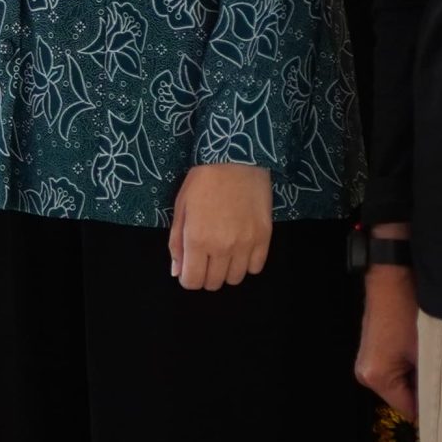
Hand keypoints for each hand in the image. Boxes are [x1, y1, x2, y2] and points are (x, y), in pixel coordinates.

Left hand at [168, 162, 271, 290]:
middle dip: (206, 275)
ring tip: (225, 252)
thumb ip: (177, 243)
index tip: (190, 266)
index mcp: (197, 240)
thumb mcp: (181, 208)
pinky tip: (242, 249)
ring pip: (235, 279)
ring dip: (227, 270)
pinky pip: (256, 267)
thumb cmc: (203, 180)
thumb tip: (177, 272)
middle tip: (206, 256)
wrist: (236, 158)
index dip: (188, 277)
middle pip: (213, 283)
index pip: (192, 282)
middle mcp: (222, 248)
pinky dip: (247, 263)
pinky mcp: (264, 237)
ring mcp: (246, 244)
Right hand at [355, 264, 420, 418]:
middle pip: (401, 397)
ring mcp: (365, 362)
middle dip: (421, 390)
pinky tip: (419, 352)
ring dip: (415, 376)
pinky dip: (407, 365)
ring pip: (398, 383)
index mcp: (377, 378)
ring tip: (431, 362)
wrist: (392, 276)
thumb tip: (440, 401)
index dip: (430, 407)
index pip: (408, 409)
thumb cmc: (407, 310)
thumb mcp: (424, 351)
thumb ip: (429, 380)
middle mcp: (365, 374)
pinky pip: (392, 369)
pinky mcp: (370, 351)